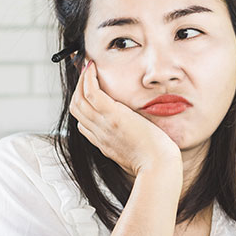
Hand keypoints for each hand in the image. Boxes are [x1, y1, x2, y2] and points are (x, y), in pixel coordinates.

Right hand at [69, 60, 181, 176]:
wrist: (158, 168)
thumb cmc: (155, 162)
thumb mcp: (136, 153)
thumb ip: (131, 142)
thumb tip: (138, 132)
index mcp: (104, 143)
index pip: (83, 123)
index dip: (83, 105)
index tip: (88, 91)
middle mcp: (99, 134)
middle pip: (77, 109)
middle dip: (78, 89)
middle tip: (86, 74)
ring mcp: (103, 125)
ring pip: (80, 99)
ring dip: (82, 80)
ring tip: (89, 67)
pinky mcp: (113, 116)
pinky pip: (92, 93)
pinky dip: (89, 78)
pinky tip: (94, 68)